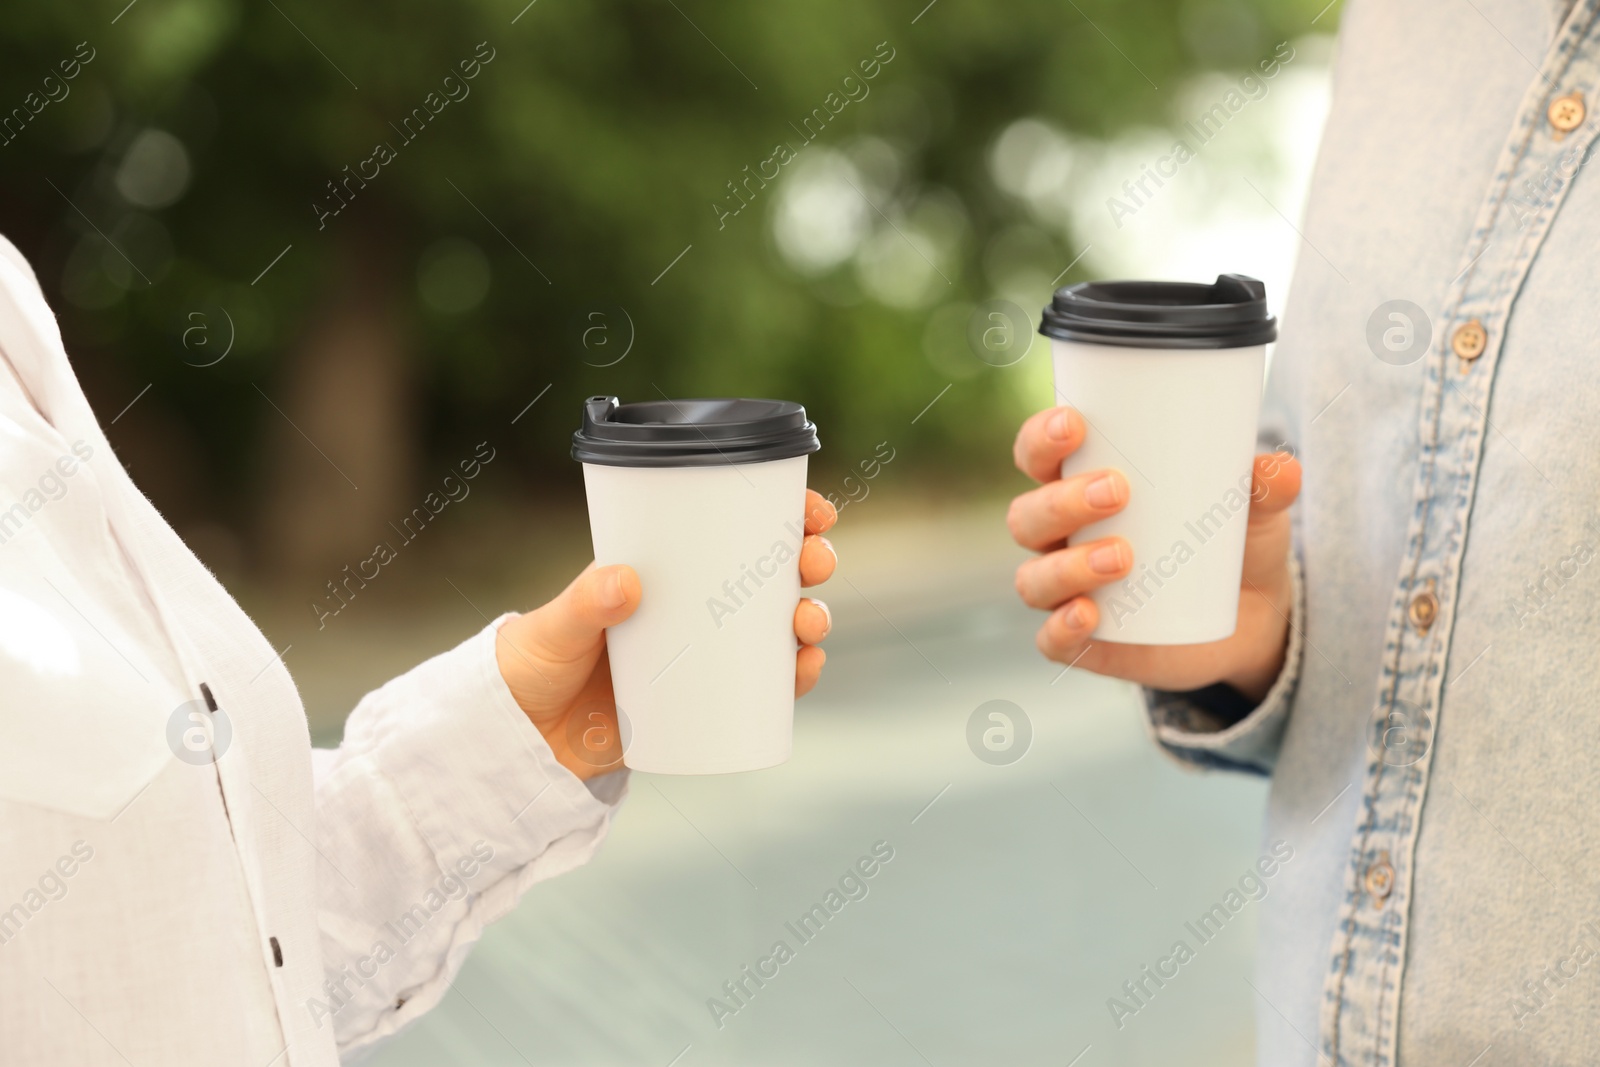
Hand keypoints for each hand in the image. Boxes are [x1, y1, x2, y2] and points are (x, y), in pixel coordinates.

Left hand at [494, 490, 838, 779]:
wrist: (522, 739)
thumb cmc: (534, 664)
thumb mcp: (556, 626)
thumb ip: (584, 602)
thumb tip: (625, 581)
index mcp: (664, 570)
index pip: (733, 528)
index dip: (783, 514)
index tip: (812, 510)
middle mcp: (694, 607)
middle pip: (770, 573)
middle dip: (808, 563)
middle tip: (815, 563)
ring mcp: (705, 654)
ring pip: (778, 626)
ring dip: (810, 617)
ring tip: (808, 624)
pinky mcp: (706, 702)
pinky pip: (766, 686)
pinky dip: (795, 675)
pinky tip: (807, 667)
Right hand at [1008, 405, 1300, 701]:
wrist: (1251, 614)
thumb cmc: (1229, 537)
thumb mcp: (1253, 508)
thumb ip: (1265, 487)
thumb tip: (1281, 471)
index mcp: (1079, 486)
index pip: (1036, 457)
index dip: (1039, 440)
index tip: (1073, 424)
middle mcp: (1061, 538)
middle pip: (1028, 516)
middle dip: (1062, 501)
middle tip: (1117, 492)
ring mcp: (1069, 592)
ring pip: (1035, 578)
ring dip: (1067, 565)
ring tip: (1121, 557)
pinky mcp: (1085, 641)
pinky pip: (1051, 640)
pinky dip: (1061, 628)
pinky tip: (1087, 614)